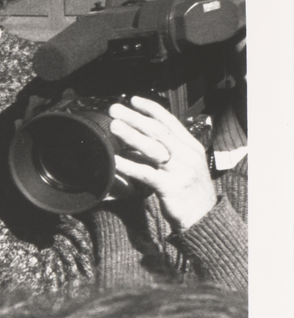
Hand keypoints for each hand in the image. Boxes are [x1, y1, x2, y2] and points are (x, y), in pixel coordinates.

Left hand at [110, 95, 218, 230]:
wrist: (204, 217)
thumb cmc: (188, 191)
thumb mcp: (182, 166)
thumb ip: (164, 152)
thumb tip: (135, 143)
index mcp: (191, 147)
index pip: (170, 122)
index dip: (151, 109)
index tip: (133, 99)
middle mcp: (188, 155)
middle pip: (158, 131)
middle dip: (135, 118)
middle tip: (115, 109)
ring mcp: (181, 171)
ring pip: (153, 148)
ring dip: (131, 135)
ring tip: (113, 126)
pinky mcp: (172, 187)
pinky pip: (147, 174)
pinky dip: (130, 165)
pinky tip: (115, 160)